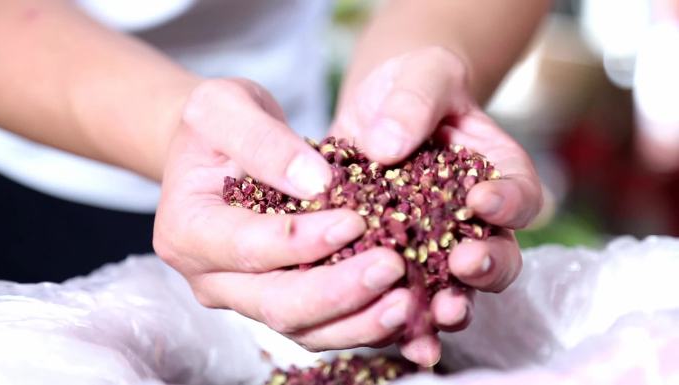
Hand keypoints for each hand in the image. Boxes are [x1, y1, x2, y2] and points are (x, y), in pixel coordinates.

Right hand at [154, 79, 415, 351]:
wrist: (216, 150)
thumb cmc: (216, 124)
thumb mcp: (226, 108)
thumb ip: (264, 141)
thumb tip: (317, 184)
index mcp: (188, 232)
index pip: (249, 248)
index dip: (303, 241)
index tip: (354, 221)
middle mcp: (211, 278)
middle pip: (277, 304)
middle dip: (339, 291)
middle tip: (392, 267)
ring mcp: (243, 297)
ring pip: (302, 328)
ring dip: (357, 320)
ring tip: (406, 300)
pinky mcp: (276, 302)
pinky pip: (320, 326)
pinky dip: (360, 322)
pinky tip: (398, 308)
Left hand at [331, 47, 542, 365]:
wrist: (380, 108)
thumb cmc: (415, 85)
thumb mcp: (423, 76)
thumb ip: (415, 103)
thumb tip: (388, 147)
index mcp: (497, 173)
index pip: (519, 193)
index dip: (508, 202)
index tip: (480, 199)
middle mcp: (475, 220)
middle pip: (500, 254)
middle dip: (486, 266)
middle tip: (465, 264)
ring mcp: (437, 245)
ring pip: (458, 288)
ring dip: (451, 305)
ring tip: (436, 315)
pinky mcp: (397, 259)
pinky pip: (408, 295)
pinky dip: (407, 319)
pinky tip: (398, 335)